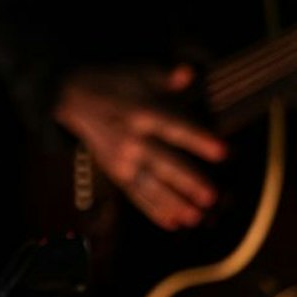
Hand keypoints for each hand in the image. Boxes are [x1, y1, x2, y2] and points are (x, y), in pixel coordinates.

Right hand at [53, 63, 227, 229]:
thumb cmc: (114, 83)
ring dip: (172, 202)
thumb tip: (188, 72)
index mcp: (140, 113)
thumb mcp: (138, 73)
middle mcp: (130, 139)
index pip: (174, 128)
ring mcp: (121, 159)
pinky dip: (152, 209)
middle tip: (211, 196)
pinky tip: (173, 223)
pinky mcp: (115, 171)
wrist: (72, 98)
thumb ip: (166, 77)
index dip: (199, 139)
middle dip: (186, 181)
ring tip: (195, 218)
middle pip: (163, 162)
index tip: (223, 152)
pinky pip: (135, 194)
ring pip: (149, 184)